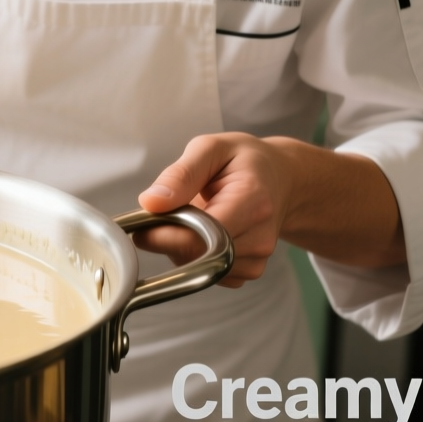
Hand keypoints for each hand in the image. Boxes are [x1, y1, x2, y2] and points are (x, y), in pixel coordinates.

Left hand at [135, 132, 291, 288]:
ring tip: (190, 216)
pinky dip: (194, 255)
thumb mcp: (210, 149)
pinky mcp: (249, 271)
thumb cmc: (245, 161)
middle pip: (196, 255)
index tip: (141, 223)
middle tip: (161, 214)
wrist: (281, 179)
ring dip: (180, 246)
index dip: (164, 234)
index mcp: (252, 200)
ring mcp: (257, 258)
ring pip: (197, 267)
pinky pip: (207, 273)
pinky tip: (203, 232)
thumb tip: (152, 203)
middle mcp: (260, 236)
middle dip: (168, 238)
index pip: (202, 234)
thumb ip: (180, 174)